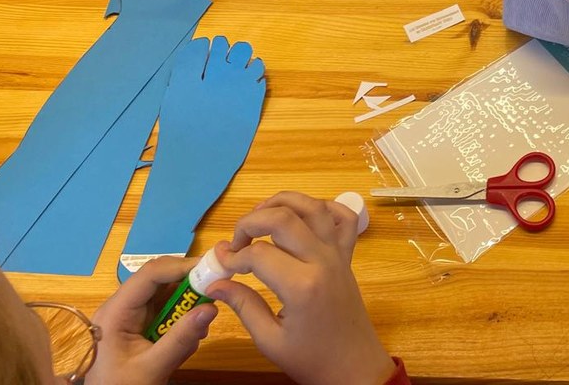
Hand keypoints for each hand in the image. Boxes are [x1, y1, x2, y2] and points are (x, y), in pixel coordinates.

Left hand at [86, 255, 216, 384]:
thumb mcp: (152, 368)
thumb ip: (180, 339)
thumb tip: (212, 308)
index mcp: (116, 311)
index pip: (150, 274)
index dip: (181, 266)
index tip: (212, 270)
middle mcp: (123, 306)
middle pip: (161, 280)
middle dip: (188, 288)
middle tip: (214, 295)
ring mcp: (132, 315)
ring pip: (168, 295)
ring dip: (187, 309)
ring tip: (198, 332)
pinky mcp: (141, 325)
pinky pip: (168, 312)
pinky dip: (183, 323)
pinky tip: (186, 343)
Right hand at [207, 192, 394, 384]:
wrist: (354, 365)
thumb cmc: (311, 359)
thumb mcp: (269, 340)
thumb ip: (242, 305)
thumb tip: (214, 283)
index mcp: (302, 286)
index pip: (259, 254)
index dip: (233, 257)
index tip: (220, 267)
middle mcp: (323, 260)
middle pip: (284, 217)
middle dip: (251, 221)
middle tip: (236, 242)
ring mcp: (339, 254)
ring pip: (313, 207)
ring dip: (283, 202)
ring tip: (259, 218)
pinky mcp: (348, 255)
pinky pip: (343, 218)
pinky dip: (323, 207)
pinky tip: (300, 218)